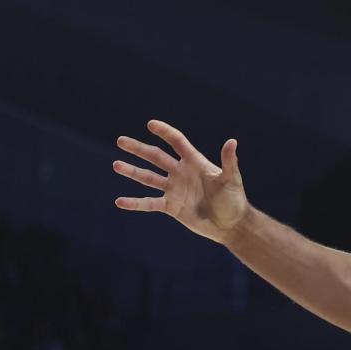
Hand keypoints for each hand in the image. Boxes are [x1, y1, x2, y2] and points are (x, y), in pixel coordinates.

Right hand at [113, 120, 251, 243]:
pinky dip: (135, 203)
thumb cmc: (234, 200)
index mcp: (195, 162)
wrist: (230, 224)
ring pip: (148, 177)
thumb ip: (228, 162)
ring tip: (116, 164)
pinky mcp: (171, 206)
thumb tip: (232, 142)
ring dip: (132, 171)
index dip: (165, 132)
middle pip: (156, 157)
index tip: (151, 124)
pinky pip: (149, 203)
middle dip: (139, 149)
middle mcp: (181, 172)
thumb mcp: (231, 179)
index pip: (177, 142)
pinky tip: (120, 202)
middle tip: (121, 141)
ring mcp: (174, 189)